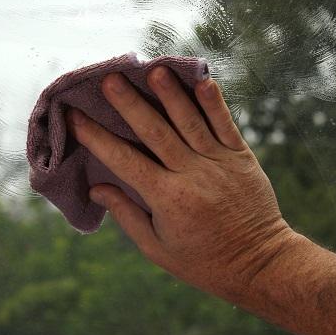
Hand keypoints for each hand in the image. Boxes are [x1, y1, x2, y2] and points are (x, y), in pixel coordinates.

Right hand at [65, 66, 302, 302]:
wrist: (260, 265)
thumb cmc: (202, 260)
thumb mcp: (157, 248)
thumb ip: (126, 214)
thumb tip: (96, 187)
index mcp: (166, 199)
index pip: (124, 161)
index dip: (97, 137)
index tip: (75, 116)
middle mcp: (191, 176)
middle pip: (155, 132)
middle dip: (130, 104)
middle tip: (108, 79)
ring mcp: (219, 163)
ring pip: (190, 122)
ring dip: (171, 94)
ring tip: (153, 69)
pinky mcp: (241, 157)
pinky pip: (226, 125)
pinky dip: (214, 102)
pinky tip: (203, 79)